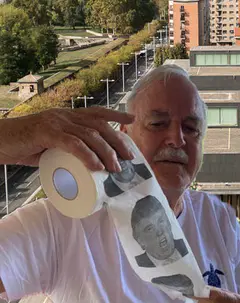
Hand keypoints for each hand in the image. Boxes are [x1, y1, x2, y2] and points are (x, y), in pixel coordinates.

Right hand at [0, 107, 134, 171]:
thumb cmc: (22, 145)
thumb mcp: (49, 144)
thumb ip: (65, 149)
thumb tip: (85, 166)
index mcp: (66, 116)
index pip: (95, 111)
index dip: (115, 114)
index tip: (132, 119)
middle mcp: (64, 115)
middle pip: (99, 124)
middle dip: (118, 141)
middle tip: (129, 158)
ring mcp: (55, 122)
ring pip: (89, 135)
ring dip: (107, 152)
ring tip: (116, 168)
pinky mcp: (45, 132)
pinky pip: (72, 143)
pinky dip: (88, 155)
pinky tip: (96, 166)